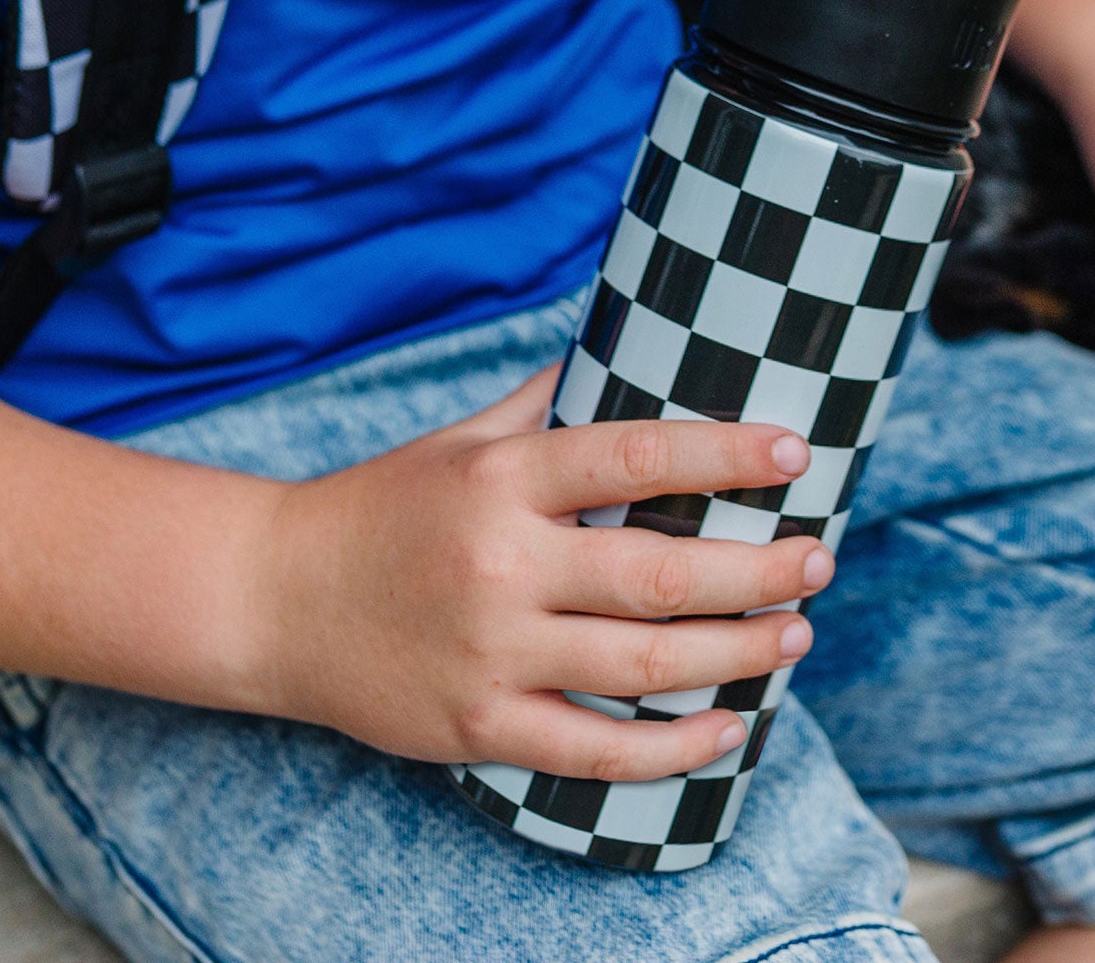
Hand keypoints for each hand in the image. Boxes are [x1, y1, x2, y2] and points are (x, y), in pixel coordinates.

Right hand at [254, 366, 830, 777]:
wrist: (275, 599)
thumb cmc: (385, 506)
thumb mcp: (462, 438)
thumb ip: (547, 401)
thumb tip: (634, 342)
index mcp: (502, 478)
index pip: (635, 455)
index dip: (723, 454)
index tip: (794, 452)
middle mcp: (501, 563)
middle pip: (660, 575)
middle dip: (759, 571)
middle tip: (819, 560)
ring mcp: (489, 652)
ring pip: (643, 666)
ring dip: (737, 654)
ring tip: (796, 634)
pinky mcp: (477, 726)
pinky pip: (593, 752)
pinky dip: (669, 750)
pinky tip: (725, 730)